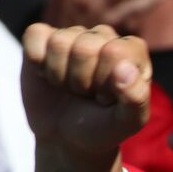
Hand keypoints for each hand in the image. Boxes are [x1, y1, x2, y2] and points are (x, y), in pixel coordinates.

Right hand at [20, 24, 152, 155]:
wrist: (67, 137)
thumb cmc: (103, 125)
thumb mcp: (128, 122)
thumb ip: (136, 98)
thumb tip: (124, 68)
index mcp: (132, 51)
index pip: (114, 52)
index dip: (105, 82)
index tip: (106, 97)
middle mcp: (105, 37)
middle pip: (85, 48)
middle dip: (81, 81)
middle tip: (86, 94)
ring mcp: (73, 34)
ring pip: (59, 43)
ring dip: (60, 75)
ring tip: (71, 87)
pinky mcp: (44, 36)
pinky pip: (36, 36)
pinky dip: (37, 62)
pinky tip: (48, 75)